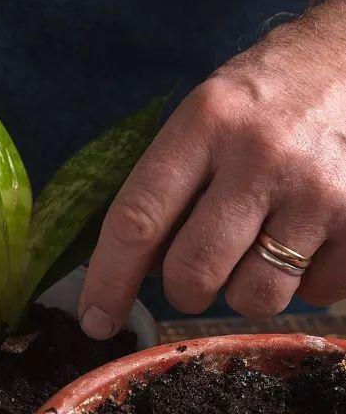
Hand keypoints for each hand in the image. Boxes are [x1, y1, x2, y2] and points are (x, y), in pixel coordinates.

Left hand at [79, 7, 345, 336]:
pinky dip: (303, 282)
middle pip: (195, 272)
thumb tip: (141, 269)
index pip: (139, 218)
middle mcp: (260, 157)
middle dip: (184, 290)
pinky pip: (316, 294)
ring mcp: (318, 192)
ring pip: (256, 296)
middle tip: (193, 276)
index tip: (95, 319)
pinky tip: (305, 238)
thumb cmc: (268, 94)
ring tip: (257, 245)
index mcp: (206, 123)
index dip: (110, 279)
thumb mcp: (207, 111)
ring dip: (244, 290)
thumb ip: (172, 181)